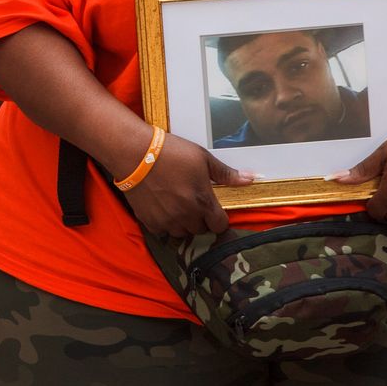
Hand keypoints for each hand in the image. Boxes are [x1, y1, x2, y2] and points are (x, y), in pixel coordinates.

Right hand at [120, 135, 253, 238]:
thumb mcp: (202, 158)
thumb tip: (252, 179)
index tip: (213, 209)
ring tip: (176, 206)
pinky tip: (161, 209)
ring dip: (182, 223)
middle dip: (200, 219)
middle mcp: (186, 216)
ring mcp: (166, 221)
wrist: (134, 153)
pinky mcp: (148, 221)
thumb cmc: (171, 152)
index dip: (218, 218)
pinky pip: (162, 232)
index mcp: (203, 202)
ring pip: (181, 233)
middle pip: (200, 230)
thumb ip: (226, 174)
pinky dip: (164, 224)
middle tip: (192, 202)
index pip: (220, 226)